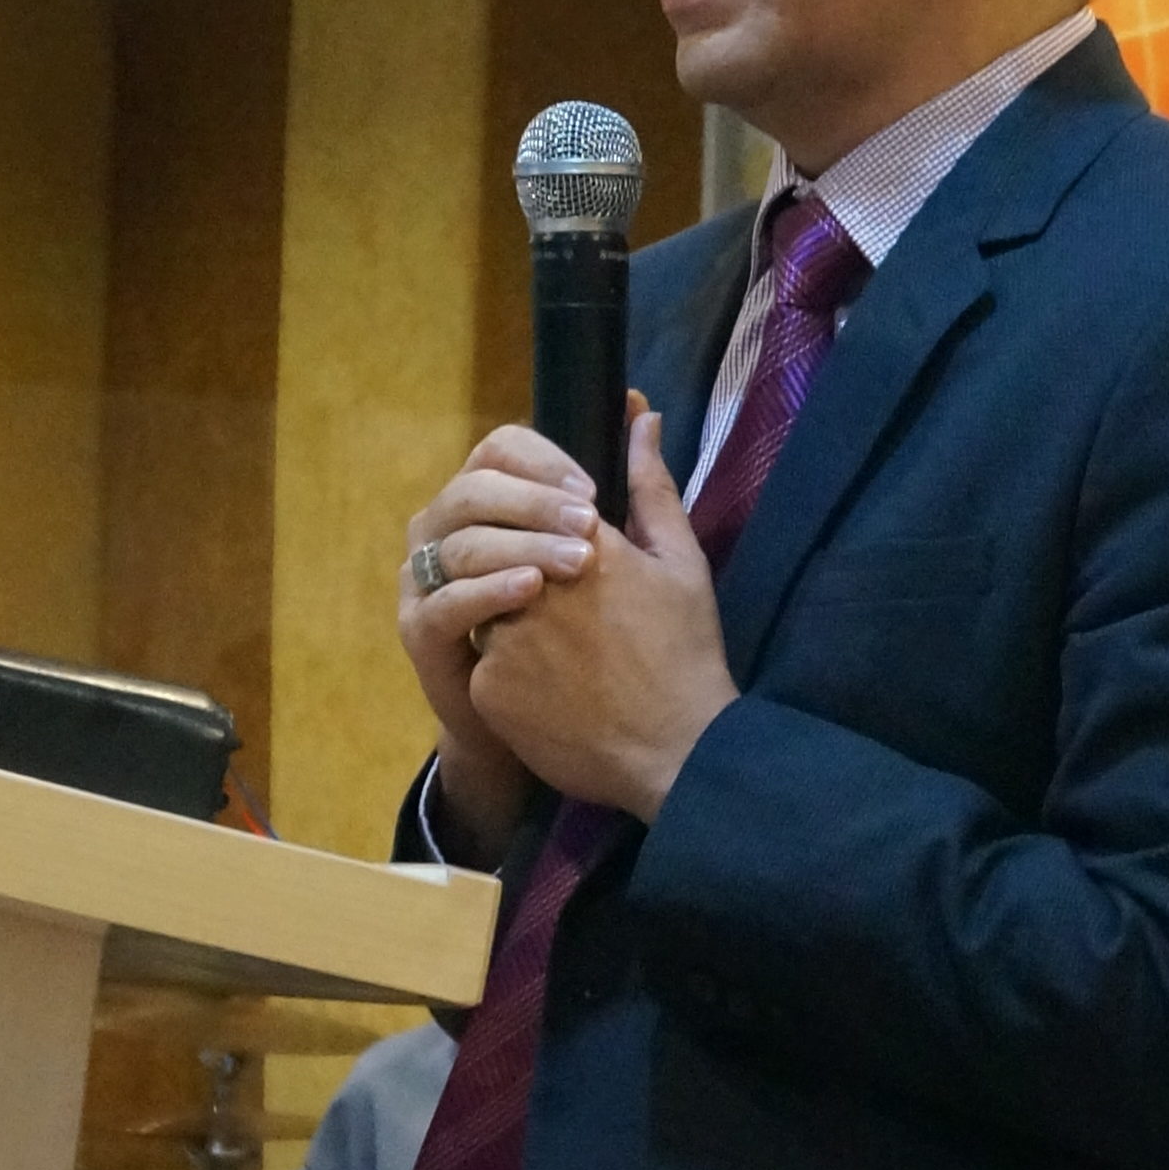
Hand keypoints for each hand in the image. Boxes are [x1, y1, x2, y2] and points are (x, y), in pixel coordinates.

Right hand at [399, 424, 600, 849]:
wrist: (571, 726)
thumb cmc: (600, 634)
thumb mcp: (631, 556)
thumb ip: (639, 484)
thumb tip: (645, 408)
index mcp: (495, 502)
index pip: (499, 451)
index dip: (543, 461)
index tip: (594, 490)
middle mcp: (453, 531)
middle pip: (471, 488)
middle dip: (532, 500)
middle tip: (589, 523)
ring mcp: (430, 581)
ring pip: (454, 540)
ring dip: (516, 543)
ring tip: (574, 562)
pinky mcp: (423, 633)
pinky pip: (442, 602)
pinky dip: (484, 591)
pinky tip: (530, 591)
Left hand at [466, 402, 737, 821]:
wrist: (676, 754)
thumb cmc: (686, 654)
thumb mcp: (682, 563)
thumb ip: (650, 486)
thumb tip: (638, 415)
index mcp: (582, 543)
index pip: (533, 503)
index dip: (544, 520)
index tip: (568, 544)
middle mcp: (532, 582)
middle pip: (502, 554)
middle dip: (523, 569)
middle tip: (568, 611)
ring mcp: (503, 635)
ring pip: (487, 608)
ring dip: (511, 619)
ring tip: (563, 654)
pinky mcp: (486, 685)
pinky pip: (482, 663)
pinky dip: (508, 671)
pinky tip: (551, 691)